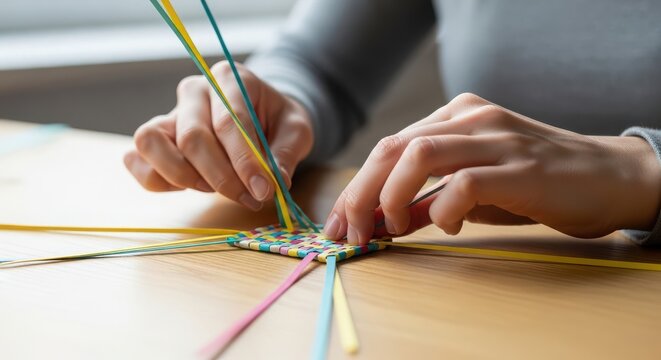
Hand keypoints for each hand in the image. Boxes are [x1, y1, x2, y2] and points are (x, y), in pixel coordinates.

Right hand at [124, 61, 312, 209]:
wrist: (262, 116)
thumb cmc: (277, 120)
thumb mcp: (296, 130)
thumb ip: (286, 155)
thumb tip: (275, 183)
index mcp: (229, 78)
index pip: (229, 122)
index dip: (244, 161)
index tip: (263, 191)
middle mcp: (194, 91)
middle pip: (192, 138)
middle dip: (222, 178)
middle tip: (250, 199)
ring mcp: (170, 113)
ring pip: (152, 142)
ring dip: (184, 177)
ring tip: (216, 190)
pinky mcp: (156, 137)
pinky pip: (138, 160)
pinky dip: (158, 180)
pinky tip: (191, 187)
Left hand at [325, 93, 660, 243]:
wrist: (609, 176)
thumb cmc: (536, 183)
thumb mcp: (475, 188)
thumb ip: (431, 198)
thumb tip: (385, 222)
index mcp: (455, 116)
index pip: (389, 146)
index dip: (357, 186)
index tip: (341, 222)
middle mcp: (470, 118)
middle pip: (393, 147)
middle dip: (359, 193)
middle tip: (350, 232)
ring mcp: (495, 138)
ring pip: (418, 154)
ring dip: (390, 197)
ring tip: (390, 228)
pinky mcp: (519, 167)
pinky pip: (463, 184)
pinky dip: (444, 209)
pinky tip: (450, 227)